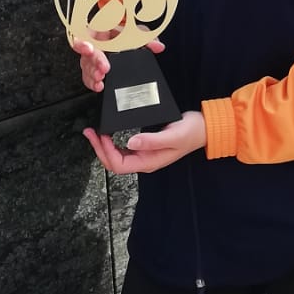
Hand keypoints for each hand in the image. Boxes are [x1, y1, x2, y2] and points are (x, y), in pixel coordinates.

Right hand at [71, 36, 164, 94]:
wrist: (123, 37)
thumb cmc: (124, 32)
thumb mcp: (136, 32)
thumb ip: (147, 38)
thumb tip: (158, 47)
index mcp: (100, 31)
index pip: (86, 35)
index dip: (84, 42)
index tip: (89, 49)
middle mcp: (94, 45)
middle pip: (87, 55)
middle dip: (95, 63)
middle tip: (103, 69)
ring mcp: (93, 59)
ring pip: (87, 68)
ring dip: (93, 75)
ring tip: (100, 80)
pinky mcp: (95, 70)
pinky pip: (90, 77)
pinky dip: (93, 83)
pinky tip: (99, 86)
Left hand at [83, 110, 205, 174]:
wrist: (204, 129)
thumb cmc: (190, 132)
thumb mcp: (172, 135)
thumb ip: (152, 140)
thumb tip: (130, 143)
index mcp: (149, 162)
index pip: (118, 164)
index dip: (105, 152)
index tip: (101, 135)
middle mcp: (144, 161)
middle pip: (113, 162)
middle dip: (99, 149)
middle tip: (90, 132)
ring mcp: (144, 155)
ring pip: (116, 157)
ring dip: (103, 146)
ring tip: (95, 132)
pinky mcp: (145, 147)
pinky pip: (123, 149)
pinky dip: (112, 142)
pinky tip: (109, 133)